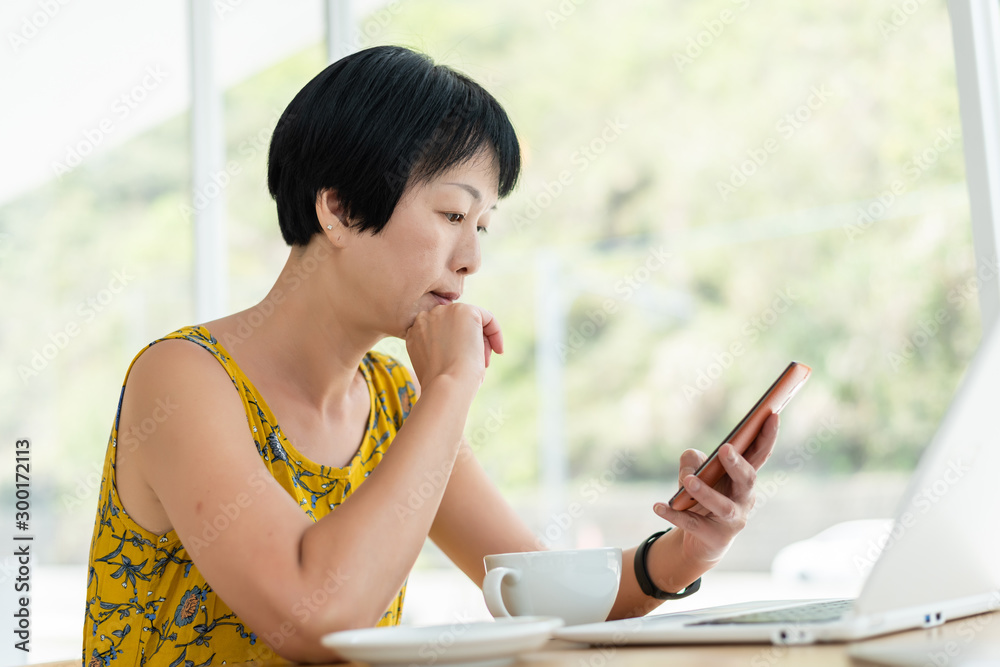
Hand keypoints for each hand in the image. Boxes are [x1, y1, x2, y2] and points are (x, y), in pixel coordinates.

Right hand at [405, 304, 503, 387]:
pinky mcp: (463, 311)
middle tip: (477, 365)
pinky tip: (498, 349)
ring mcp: (443, 311)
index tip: (461, 365)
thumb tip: (461, 342)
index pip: (441, 332)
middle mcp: (424, 317)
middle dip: (468, 343)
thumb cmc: (442, 384)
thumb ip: (440, 346)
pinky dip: (495, 332)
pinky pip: (487, 317)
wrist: (446, 386)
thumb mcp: (434, 362)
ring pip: (470, 322)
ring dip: (479, 341)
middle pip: (455, 325)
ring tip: (482, 363)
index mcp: (413, 331)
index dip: (455, 347)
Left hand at [652, 413, 779, 564]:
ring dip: (705, 493)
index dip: (767, 436)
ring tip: (688, 481)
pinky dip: (674, 515)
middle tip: (725, 449)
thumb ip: (691, 462)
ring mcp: (732, 520)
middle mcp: (745, 498)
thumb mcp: (694, 471)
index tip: (772, 414)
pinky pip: (693, 524)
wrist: (698, 538)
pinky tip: (658, 506)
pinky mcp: (715, 537)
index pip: (760, 454)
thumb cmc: (700, 495)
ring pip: (722, 506)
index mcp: (744, 477)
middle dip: (737, 464)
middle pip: (747, 480)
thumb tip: (691, 472)